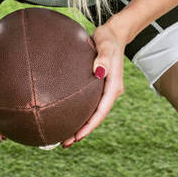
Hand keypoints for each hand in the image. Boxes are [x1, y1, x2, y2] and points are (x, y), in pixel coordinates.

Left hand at [61, 19, 127, 147]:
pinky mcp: (98, 87)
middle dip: (81, 131)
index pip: (101, 112)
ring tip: (63, 136)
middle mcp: (110, 91)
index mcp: (114, 86)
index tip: (76, 137)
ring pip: (92, 112)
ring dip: (80, 125)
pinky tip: (66, 116)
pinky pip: (89, 104)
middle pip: (96, 117)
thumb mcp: (106, 45)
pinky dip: (78, 112)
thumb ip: (103, 58)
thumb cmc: (108, 38)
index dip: (89, 126)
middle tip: (64, 143)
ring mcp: (105, 90)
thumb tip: (99, 72)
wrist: (114, 33)